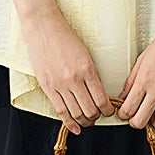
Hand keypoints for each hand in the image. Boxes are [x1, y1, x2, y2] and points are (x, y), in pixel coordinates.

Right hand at [23, 10, 114, 134]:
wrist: (44, 27)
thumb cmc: (65, 37)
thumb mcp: (85, 53)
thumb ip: (91, 73)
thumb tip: (98, 93)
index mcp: (87, 69)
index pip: (101, 99)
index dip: (108, 110)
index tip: (109, 111)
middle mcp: (74, 79)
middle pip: (90, 110)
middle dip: (97, 118)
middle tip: (98, 117)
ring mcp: (59, 84)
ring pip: (76, 114)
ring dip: (84, 121)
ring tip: (88, 121)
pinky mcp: (47, 87)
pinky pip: (60, 111)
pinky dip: (69, 123)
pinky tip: (75, 127)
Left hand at [117, 19, 154, 129]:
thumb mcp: (142, 60)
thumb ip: (131, 81)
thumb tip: (123, 96)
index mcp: (144, 80)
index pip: (128, 109)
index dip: (123, 114)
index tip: (123, 113)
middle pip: (140, 122)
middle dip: (134, 121)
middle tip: (135, 115)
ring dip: (152, 121)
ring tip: (151, 111)